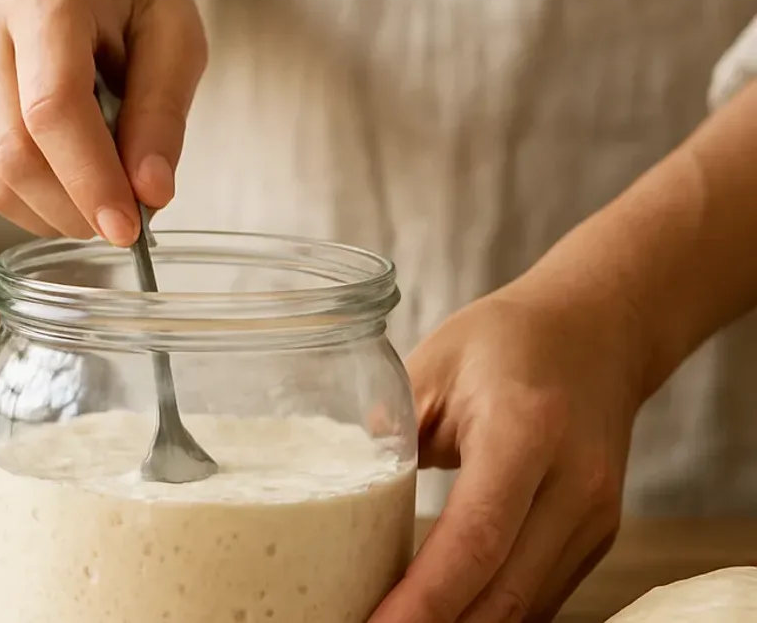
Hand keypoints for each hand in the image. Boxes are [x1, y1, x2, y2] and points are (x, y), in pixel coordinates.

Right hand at [0, 0, 206, 245]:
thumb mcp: (171, 36)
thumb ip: (162, 114)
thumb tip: (150, 193)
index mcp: (42, 0)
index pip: (53, 110)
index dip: (90, 181)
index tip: (126, 227)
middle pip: (15, 154)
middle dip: (74, 209)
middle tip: (122, 223)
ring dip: (52, 213)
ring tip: (98, 202)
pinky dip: (28, 200)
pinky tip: (64, 184)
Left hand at [369, 281, 647, 622]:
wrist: (596, 332)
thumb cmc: (508, 341)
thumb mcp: (434, 364)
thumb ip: (387, 429)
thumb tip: (329, 489)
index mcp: (524, 432)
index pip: (474, 539)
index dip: (423, 600)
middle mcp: (572, 485)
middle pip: (501, 594)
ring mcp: (593, 519)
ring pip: (523, 610)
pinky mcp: (595, 539)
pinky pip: (537, 600)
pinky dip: (485, 617)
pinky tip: (439, 618)